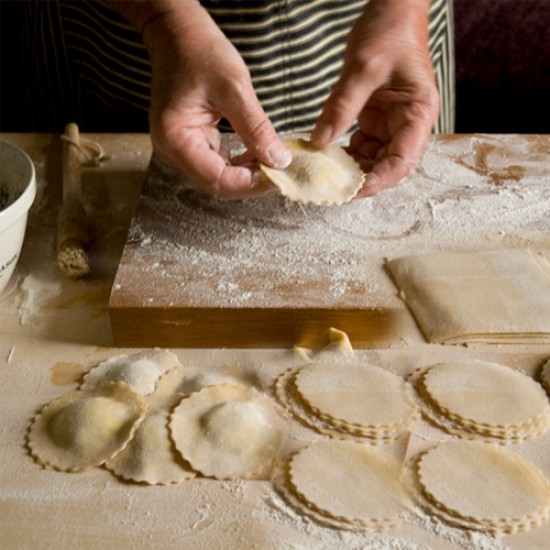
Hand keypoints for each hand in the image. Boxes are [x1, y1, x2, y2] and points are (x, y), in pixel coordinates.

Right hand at [120, 1, 290, 198]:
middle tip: (282, 173)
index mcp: (176, 140)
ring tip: (274, 163)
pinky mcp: (191, 144)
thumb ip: (257, 129)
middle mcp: (173, 151)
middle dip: (251, 182)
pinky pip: (218, 164)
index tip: (280, 178)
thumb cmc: (200, 53)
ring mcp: (180, 149)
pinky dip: (240, 164)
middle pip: (217, 184)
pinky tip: (259, 154)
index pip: (217, 180)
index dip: (250, 184)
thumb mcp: (234, 89)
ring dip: (248, 174)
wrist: (178, 34)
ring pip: (219, 177)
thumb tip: (279, 160)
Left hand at [311, 0, 438, 196]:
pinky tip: (328, 155)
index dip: (380, 180)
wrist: (392, 9)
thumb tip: (320, 142)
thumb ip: (342, 107)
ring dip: (353, 168)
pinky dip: (347, 153)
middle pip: (389, 165)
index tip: (354, 190)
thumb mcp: (363, 68)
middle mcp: (409, 123)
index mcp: (418, 113)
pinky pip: (363, 145)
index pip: (403, 161)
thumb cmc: (389, 31)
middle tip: (333, 188)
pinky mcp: (377, 118)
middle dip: (363, 179)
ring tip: (326, 174)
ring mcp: (392, 123)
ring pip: (374, 159)